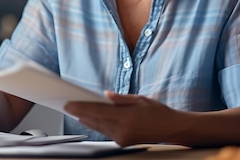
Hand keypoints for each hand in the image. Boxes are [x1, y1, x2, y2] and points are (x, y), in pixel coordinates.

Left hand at [64, 91, 180, 145]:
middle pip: (95, 121)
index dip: (82, 108)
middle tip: (68, 106)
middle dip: (80, 113)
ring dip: (87, 120)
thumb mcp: (140, 99)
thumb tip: (105, 96)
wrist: (171, 128)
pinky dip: (97, 125)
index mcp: (127, 117)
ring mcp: (122, 138)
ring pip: (99, 127)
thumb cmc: (158, 111)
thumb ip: (120, 98)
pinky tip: (90, 119)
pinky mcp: (123, 142)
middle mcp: (123, 130)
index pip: (98, 112)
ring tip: (76, 112)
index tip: (70, 104)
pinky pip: (106, 132)